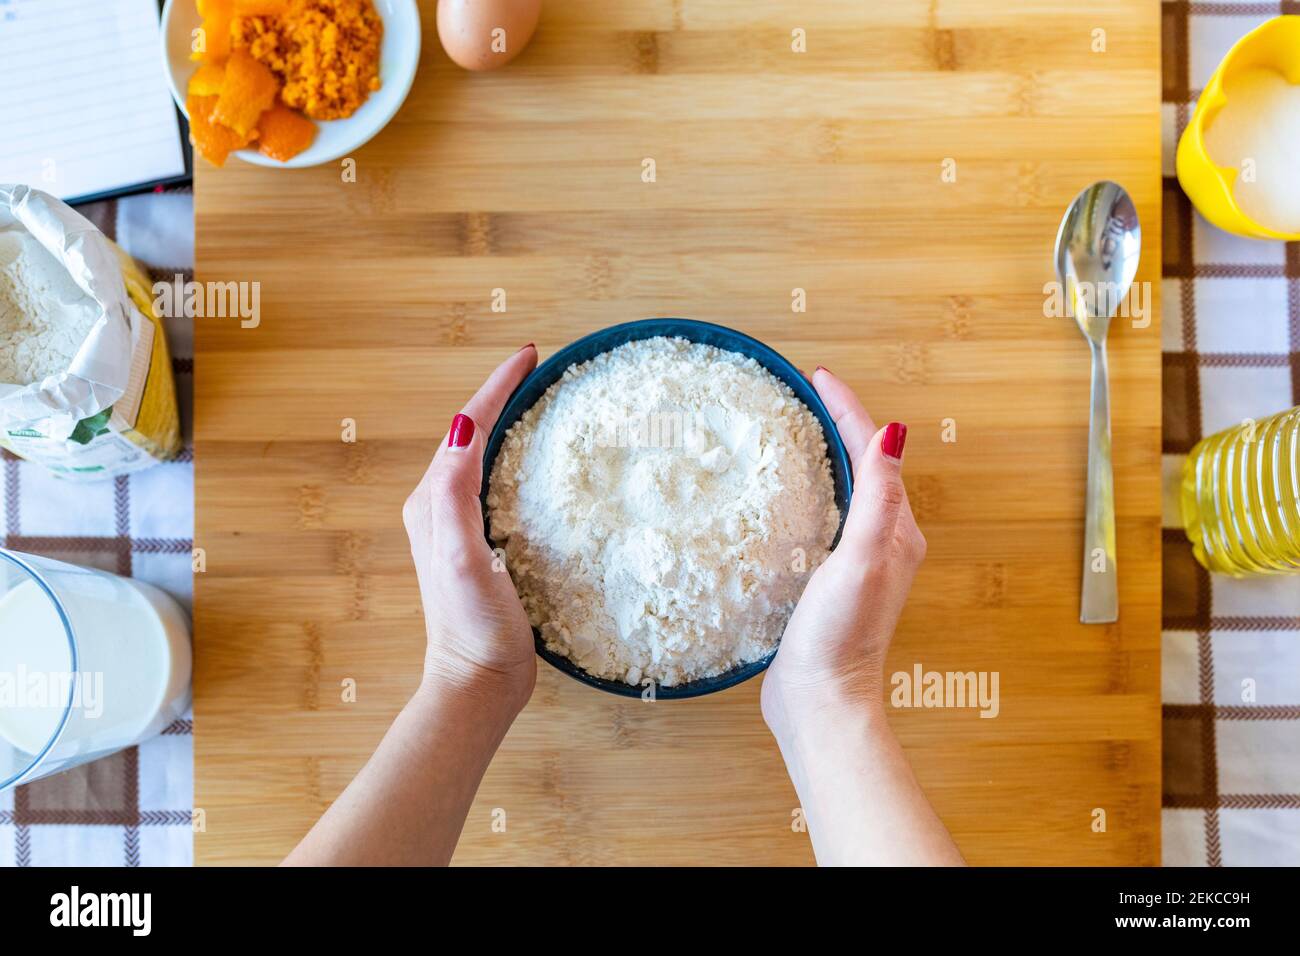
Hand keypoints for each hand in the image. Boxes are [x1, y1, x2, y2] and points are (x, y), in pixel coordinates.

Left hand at [402, 345, 538, 714]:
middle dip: (505, 396)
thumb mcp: (464, 559)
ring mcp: (459, 528)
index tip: (532, 354)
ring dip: (510, 425)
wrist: (479, 684)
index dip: (499, 386)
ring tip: (545, 402)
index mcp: (434, 501)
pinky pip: (497, 485)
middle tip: (544, 370)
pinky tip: (543, 466)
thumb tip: (465, 430)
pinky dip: (518, 460)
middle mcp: (440, 507)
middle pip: (473, 434)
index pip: (467, 425)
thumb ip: (456, 496)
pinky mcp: (481, 546)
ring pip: (485, 457)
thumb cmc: (476, 627)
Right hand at [763, 367, 925, 730]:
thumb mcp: (861, 560)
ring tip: (797, 428)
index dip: (847, 408)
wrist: (821, 702)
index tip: (818, 375)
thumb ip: (877, 498)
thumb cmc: (841, 636)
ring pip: (844, 491)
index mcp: (896, 533)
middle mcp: (883, 543)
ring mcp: (856, 563)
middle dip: (838, 424)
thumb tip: (895, 432)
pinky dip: (809, 492)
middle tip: (806, 393)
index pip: (874, 452)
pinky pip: (823, 520)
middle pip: (863, 465)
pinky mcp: (829, 582)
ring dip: (826, 456)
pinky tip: (786, 495)